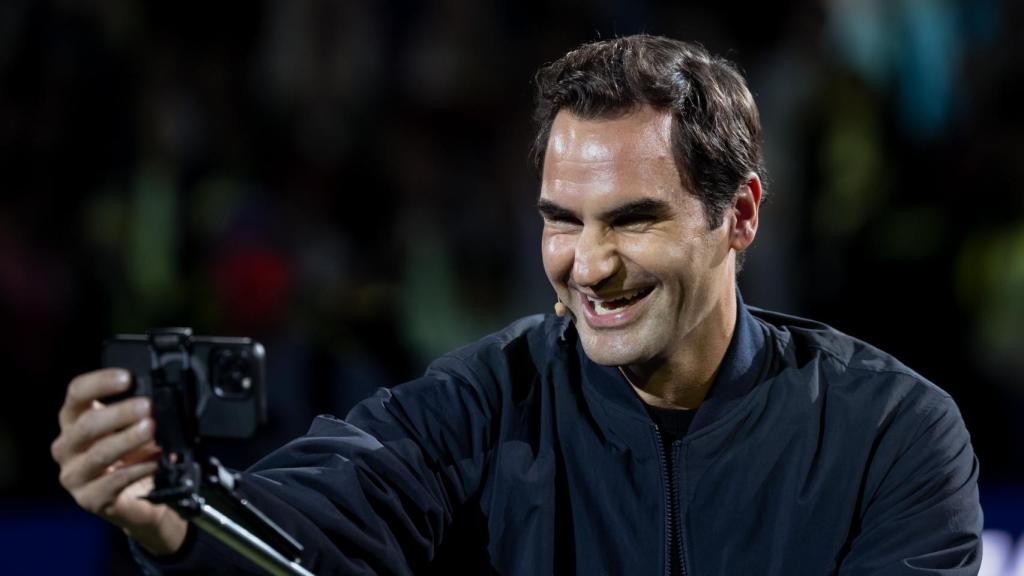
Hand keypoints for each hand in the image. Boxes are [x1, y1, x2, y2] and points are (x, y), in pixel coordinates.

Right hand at [51, 368, 187, 555]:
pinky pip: (114, 482)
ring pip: (98, 454)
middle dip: (120, 413)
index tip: (127, 378)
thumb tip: (162, 398)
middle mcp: (67, 446)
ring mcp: (74, 475)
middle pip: (87, 424)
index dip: (100, 382)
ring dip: (128, 440)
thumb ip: (139, 412)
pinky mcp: (89, 499)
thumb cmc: (133, 454)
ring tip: (151, 429)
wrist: (140, 498)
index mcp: (75, 420)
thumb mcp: (134, 427)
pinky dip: (138, 469)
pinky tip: (155, 462)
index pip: (77, 393)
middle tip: (147, 407)